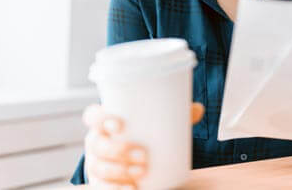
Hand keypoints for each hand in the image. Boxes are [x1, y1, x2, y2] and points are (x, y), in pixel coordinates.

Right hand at [82, 102, 204, 188]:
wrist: (135, 160)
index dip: (100, 118)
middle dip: (116, 150)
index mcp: (105, 123)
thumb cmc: (144, 135)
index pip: (92, 116)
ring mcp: (96, 163)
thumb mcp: (156, 125)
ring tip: (141, 172)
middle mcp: (96, 142)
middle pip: (96, 144)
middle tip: (143, 155)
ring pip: (98, 166)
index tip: (119, 124)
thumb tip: (199, 109)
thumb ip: (177, 116)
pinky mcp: (100, 182)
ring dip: (118, 171)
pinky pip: (100, 187)